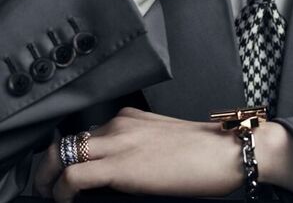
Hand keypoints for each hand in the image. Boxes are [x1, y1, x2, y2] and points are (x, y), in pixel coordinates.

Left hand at [33, 107, 244, 202]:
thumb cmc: (203, 152)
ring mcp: (120, 142)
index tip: (58, 173)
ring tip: (51, 196)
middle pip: (66, 141)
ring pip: (62, 155)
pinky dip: (62, 191)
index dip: (64, 156)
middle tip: (45, 187)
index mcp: (130, 118)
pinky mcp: (122, 165)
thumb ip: (135, 148)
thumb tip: (113, 172)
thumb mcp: (162, 143)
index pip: (83, 134)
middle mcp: (120, 124)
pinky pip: (74, 176)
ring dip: (48, 179)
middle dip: (47, 167)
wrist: (226, 152)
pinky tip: (67, 201)